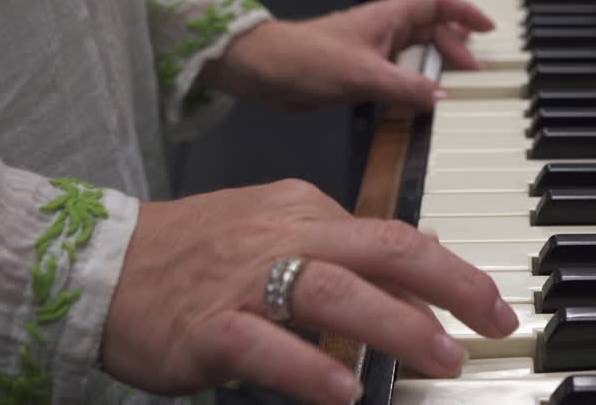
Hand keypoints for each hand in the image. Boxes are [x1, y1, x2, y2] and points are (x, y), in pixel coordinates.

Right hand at [101, 180, 517, 401]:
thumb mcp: (276, 231)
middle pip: (382, 248)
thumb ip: (340, 253)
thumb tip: (411, 286)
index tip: (489, 303)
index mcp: (306, 209)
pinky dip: (307, 368)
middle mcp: (283, 234)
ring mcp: (244, 278)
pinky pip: (264, 345)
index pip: (395, 236)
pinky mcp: (207, 326)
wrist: (101, 264)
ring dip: (396, 325)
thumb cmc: (194, 253)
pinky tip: (343, 392)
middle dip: (451, 285)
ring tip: (442, 358)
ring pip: (334, 291)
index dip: (451, 271)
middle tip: (494, 321)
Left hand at [202, 0, 494, 110]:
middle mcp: (382, 32)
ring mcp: (370, 52)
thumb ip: (407, 88)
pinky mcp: (358, 74)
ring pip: (414, 55)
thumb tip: (443, 98)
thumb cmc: (303, 58)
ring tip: (454, 88)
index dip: (464, 12)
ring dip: (436, 69)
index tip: (487, 29)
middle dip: (456, 48)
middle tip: (473, 73)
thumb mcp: (363, 75)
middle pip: (431, 30)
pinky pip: (397, 76)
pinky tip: (419, 103)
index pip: (436, 3)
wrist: (262, 71)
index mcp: (387, 18)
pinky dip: (414, 87)